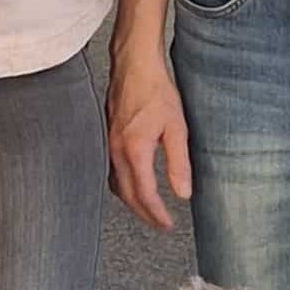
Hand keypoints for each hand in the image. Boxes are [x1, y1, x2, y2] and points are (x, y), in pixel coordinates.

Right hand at [106, 37, 191, 231]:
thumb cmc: (155, 91)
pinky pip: (110, 171)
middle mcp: (116, 151)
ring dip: (131, 201)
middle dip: (143, 213)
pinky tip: (131, 184)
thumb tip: (183, 193)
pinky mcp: (106, 137)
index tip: (167, 224)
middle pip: (126, 194)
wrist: (134, 65)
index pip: (144, 194)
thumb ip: (178, 162)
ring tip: (147, 209)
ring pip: (115, 184)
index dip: (156, 214)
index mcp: (134, 150)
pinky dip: (121, 185)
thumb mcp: (176, 127)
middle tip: (159, 224)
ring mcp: (108, 144)